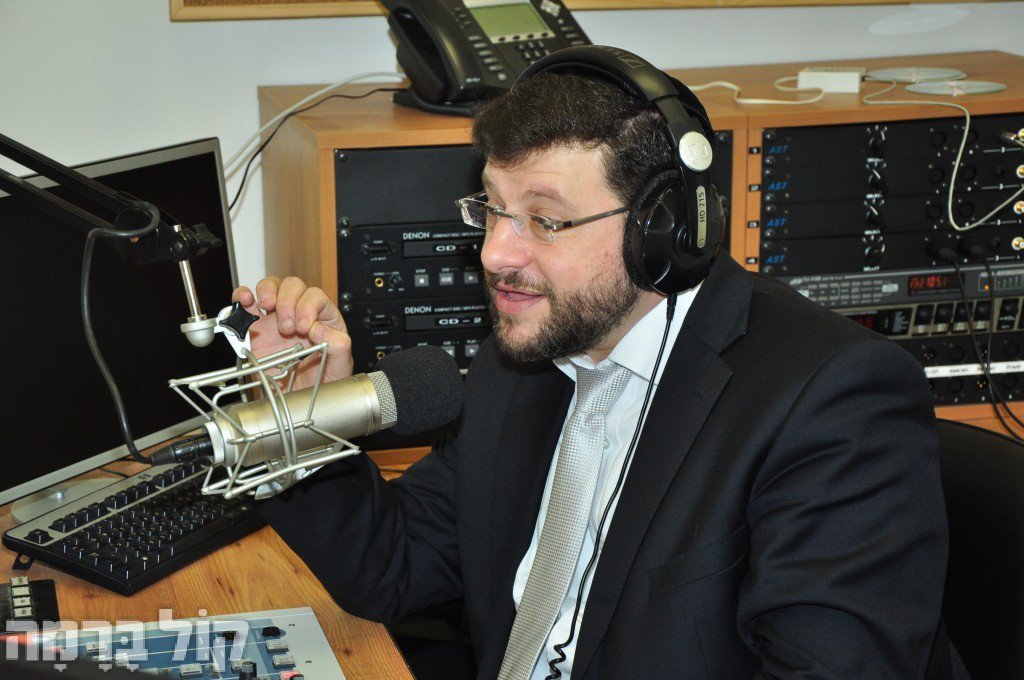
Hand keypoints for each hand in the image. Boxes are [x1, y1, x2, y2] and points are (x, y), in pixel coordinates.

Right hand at [232, 276, 352, 389]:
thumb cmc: (324, 382)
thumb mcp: (341, 366)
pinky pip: (247, 304)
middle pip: (293, 286)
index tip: (305, 328)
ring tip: (267, 307)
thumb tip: (320, 329)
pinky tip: (245, 301)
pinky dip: (242, 297)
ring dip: (267, 292)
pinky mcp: (255, 329)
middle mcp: (299, 314)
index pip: (316, 297)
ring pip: (271, 287)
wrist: (301, 401)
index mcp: (323, 319)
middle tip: (286, 328)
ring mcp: (276, 319)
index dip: (308, 307)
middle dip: (288, 302)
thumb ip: (338, 346)